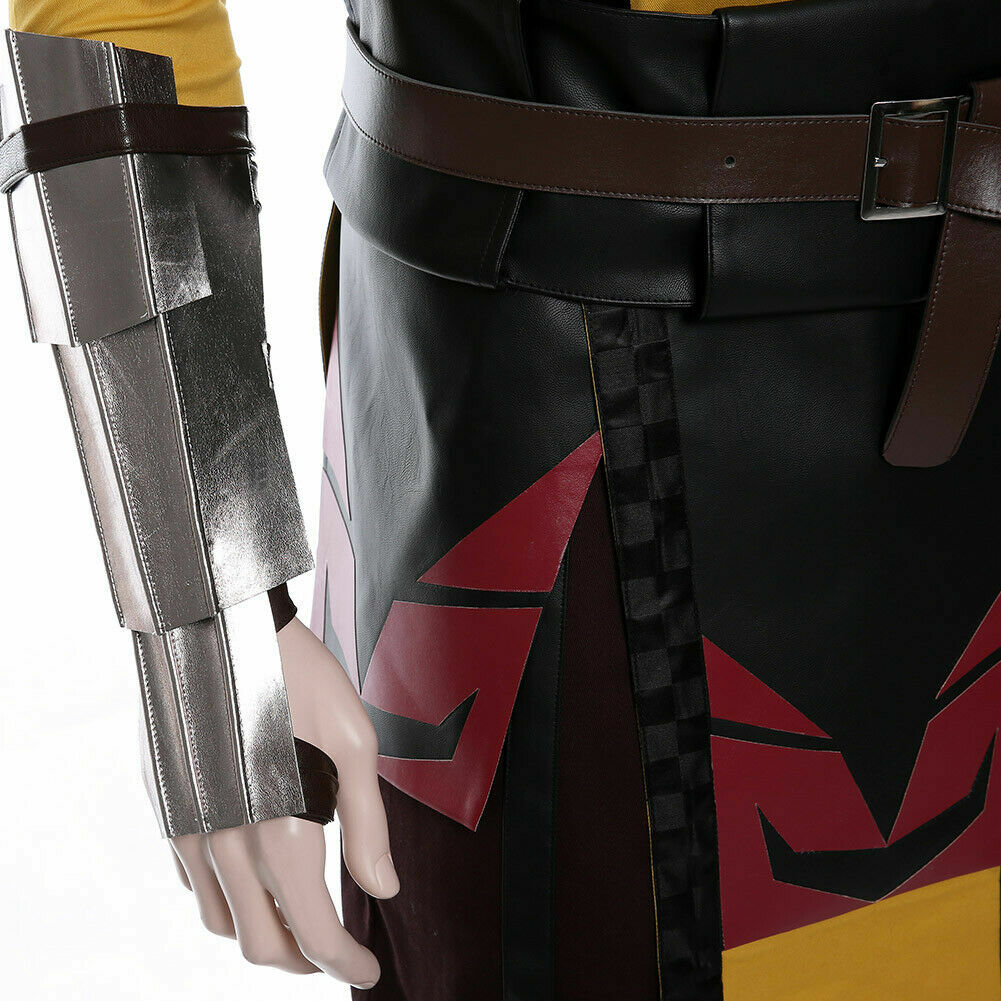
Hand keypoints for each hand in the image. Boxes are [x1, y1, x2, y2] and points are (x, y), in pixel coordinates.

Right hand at [169, 617, 397, 985]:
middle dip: (304, 960)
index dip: (344, 963)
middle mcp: (227, 845)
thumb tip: (383, 889)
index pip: (314, 932)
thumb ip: (367, 824)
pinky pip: (194, 882)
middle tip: (336, 952)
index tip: (366, 972)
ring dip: (263, 934)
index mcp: (281, 832)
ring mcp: (189, 831)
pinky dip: (227, 898)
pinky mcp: (167, 809)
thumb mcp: (355, 742)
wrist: (218, 622)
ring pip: (221, 922)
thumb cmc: (297, 674)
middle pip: (262, 943)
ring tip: (298, 917)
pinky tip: (255, 873)